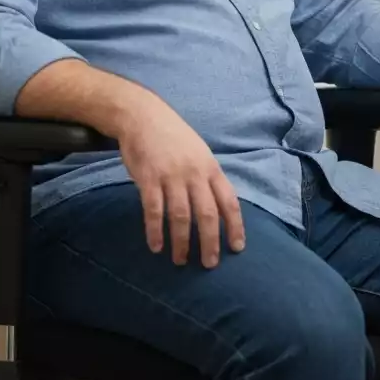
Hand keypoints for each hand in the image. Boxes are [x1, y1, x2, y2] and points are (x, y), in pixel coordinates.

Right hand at [115, 93, 245, 267]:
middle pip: (207, 213)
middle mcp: (194, 173)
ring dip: (182, 242)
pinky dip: (155, 231)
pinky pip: (154, 211)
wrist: (143, 115)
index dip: (235, 226)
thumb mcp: (199, 152)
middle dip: (210, 242)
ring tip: (180, 260)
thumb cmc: (172, 136)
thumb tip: (218, 207)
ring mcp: (171, 176)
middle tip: (209, 264)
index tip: (237, 248)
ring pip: (181, 216)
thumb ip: (207, 178)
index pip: (229, 201)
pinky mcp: (149, 179)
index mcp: (210, 168)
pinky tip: (156, 246)